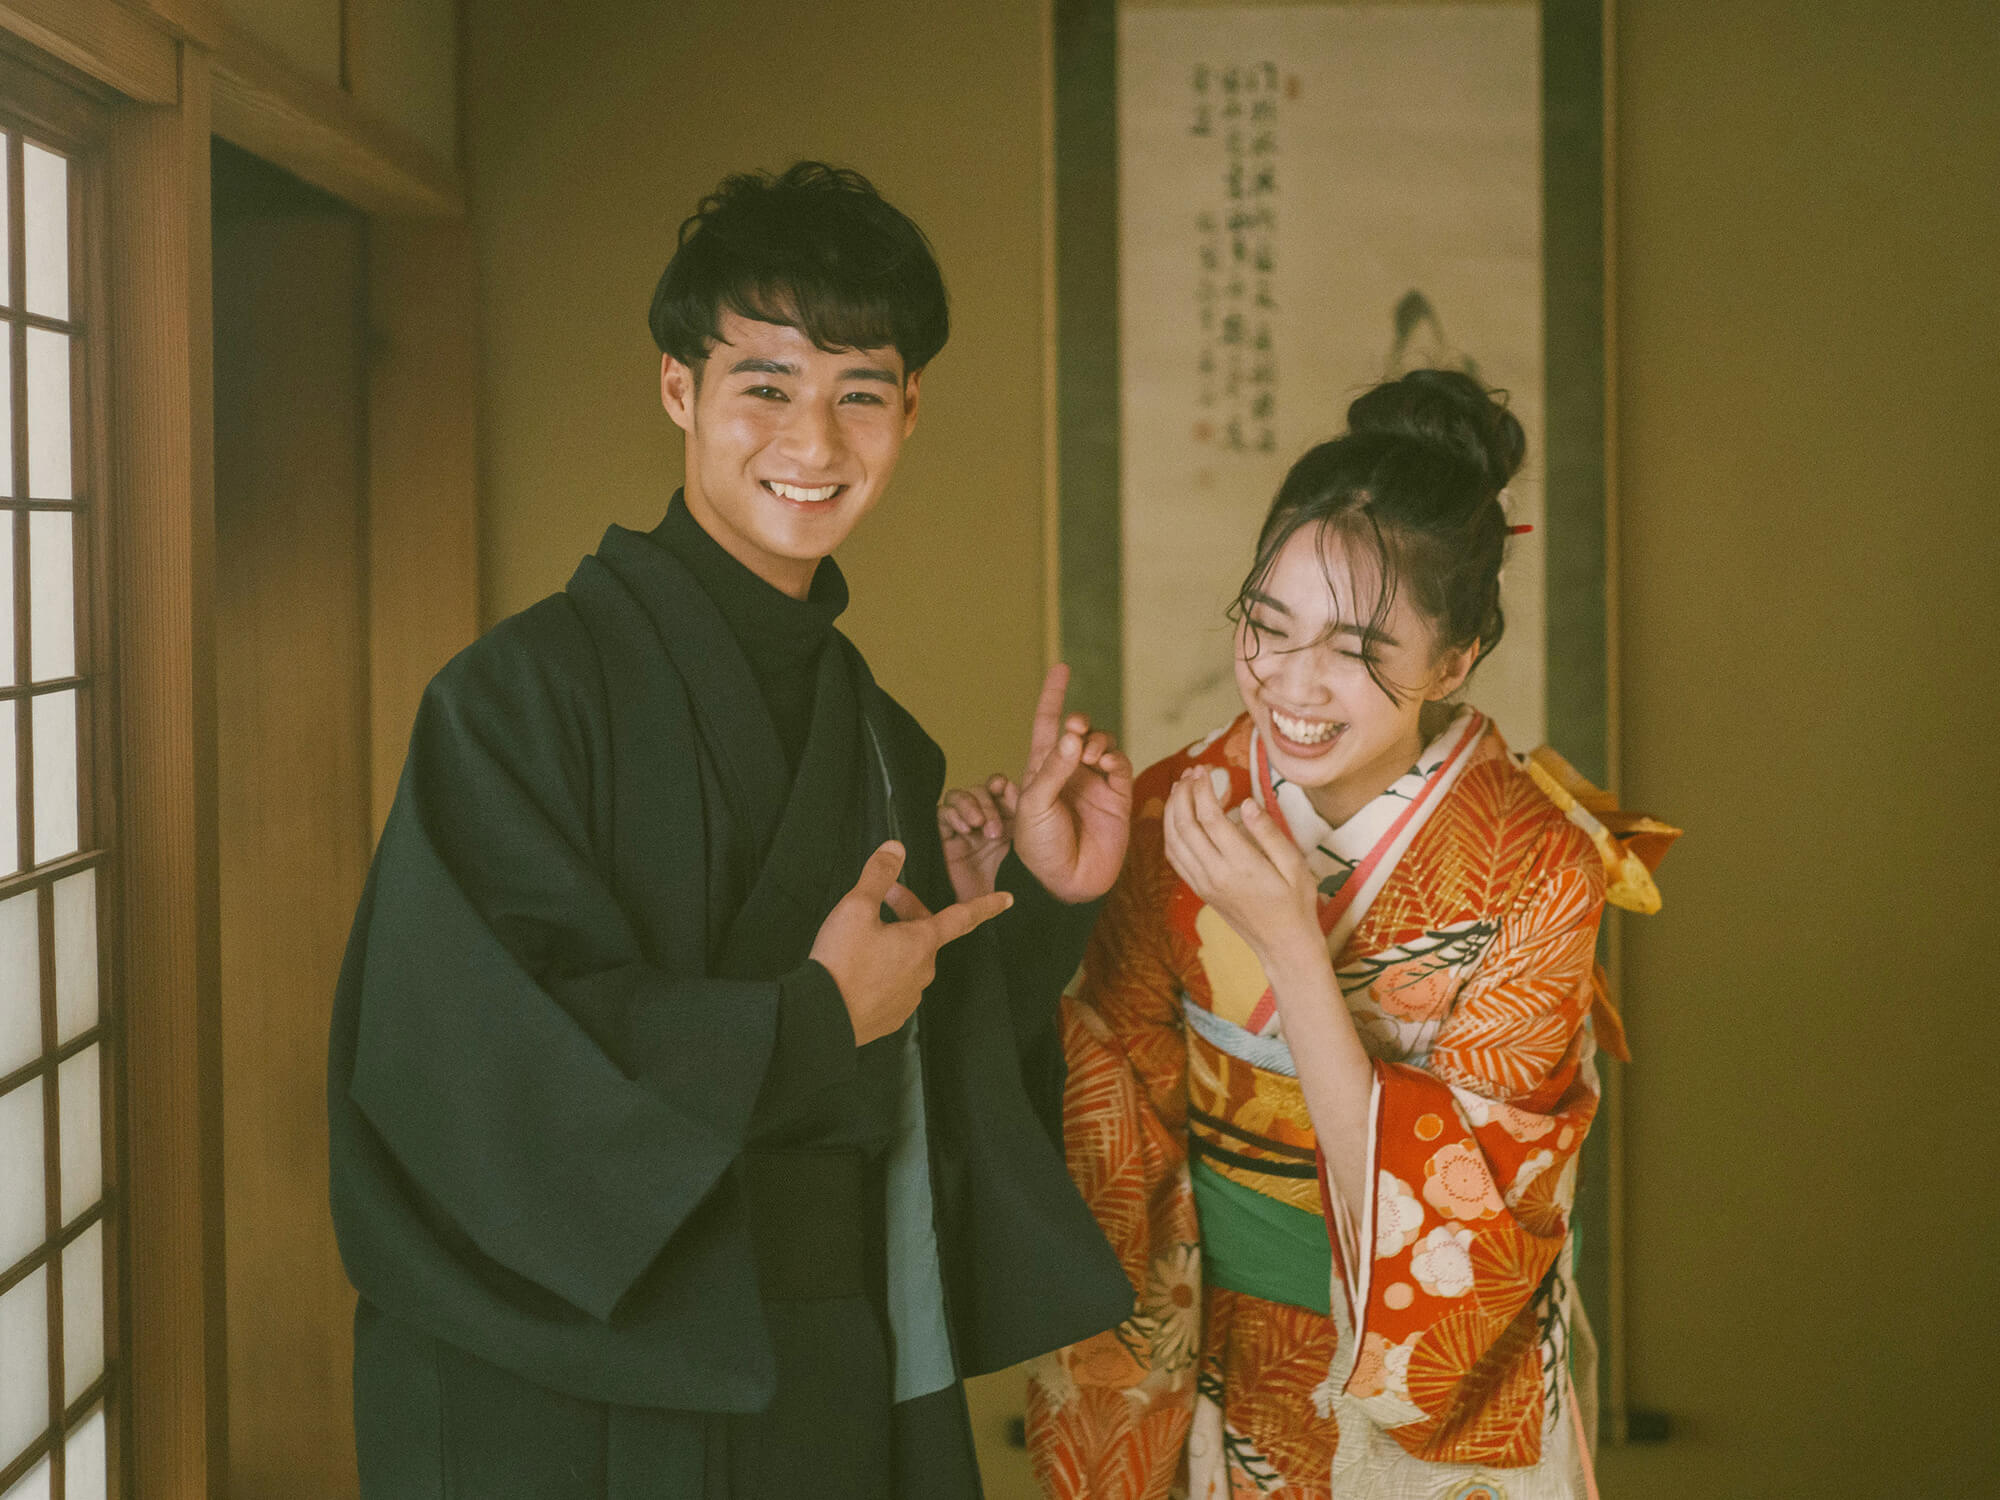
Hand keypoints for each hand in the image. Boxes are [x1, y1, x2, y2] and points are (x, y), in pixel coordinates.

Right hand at [810, 840, 1013, 1043]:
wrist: (822, 1016)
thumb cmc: (841, 960)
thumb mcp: (856, 908)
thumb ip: (878, 875)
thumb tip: (896, 848)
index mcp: (922, 942)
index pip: (962, 917)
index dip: (986, 905)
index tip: (1007, 899)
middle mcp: (923, 971)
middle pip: (925, 934)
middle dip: (907, 912)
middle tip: (881, 898)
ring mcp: (909, 998)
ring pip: (908, 961)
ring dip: (894, 944)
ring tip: (862, 938)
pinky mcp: (892, 1017)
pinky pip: (894, 987)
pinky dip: (883, 973)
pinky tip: (858, 970)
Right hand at [939, 774, 1018, 902]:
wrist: (987, 917)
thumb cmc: (1008, 889)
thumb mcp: (1022, 852)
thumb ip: (1022, 823)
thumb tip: (1017, 790)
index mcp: (1004, 819)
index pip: (998, 789)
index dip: (1000, 785)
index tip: (1004, 788)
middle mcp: (982, 821)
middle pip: (978, 791)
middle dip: (987, 803)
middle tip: (995, 827)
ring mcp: (961, 828)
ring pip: (958, 797)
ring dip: (969, 806)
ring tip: (978, 824)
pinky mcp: (941, 837)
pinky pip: (941, 815)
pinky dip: (953, 816)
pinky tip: (965, 830)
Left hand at [1009, 664, 1133, 903]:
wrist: (1065, 884)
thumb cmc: (1039, 848)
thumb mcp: (1034, 806)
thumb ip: (1054, 769)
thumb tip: (1073, 733)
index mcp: (1041, 770)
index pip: (1046, 724)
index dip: (1053, 695)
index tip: (1062, 668)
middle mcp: (1068, 772)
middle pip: (1078, 730)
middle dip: (1078, 723)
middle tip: (1074, 730)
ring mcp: (1094, 783)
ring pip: (1102, 744)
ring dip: (1096, 741)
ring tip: (1089, 756)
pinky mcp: (1117, 797)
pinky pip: (1120, 765)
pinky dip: (1114, 757)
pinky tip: (1105, 764)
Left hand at [1160, 767, 1319, 970]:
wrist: (1283, 945)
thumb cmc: (1296, 903)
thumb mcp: (1294, 866)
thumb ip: (1269, 833)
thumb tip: (1246, 803)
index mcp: (1240, 865)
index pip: (1210, 818)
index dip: (1203, 790)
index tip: (1205, 770)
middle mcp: (1214, 874)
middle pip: (1184, 826)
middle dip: (1183, 794)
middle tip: (1191, 772)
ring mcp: (1203, 884)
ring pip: (1173, 841)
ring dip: (1172, 811)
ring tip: (1180, 787)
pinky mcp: (1199, 890)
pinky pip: (1175, 858)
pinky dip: (1170, 833)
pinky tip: (1177, 818)